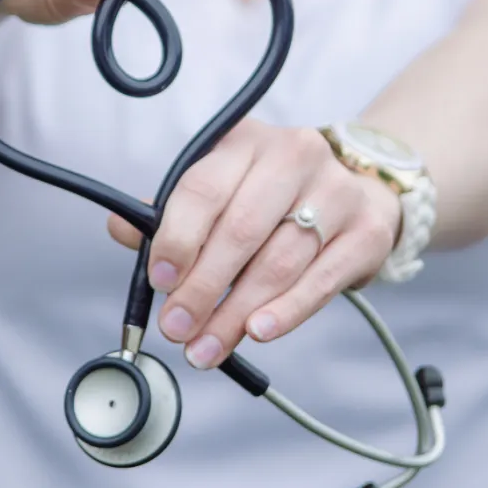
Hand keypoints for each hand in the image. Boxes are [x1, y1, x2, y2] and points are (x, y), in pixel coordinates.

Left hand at [107, 119, 402, 369]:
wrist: (359, 192)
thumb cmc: (273, 199)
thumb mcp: (222, 190)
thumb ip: (172, 213)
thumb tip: (121, 230)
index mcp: (245, 141)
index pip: (202, 189)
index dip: (177, 240)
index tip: (159, 282)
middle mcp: (294, 155)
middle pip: (241, 230)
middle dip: (203, 288)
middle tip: (177, 328)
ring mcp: (336, 191)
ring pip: (278, 261)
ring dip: (237, 313)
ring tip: (207, 346)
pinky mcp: (367, 230)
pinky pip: (322, 279)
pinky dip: (288, 310)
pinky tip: (258, 332)